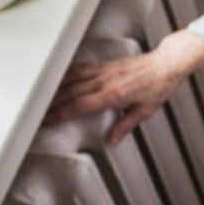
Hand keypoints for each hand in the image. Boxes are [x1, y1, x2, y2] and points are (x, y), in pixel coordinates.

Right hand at [45, 30, 203, 144]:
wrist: (166, 64)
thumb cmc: (158, 86)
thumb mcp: (145, 111)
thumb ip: (125, 126)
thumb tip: (112, 141)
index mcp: (114, 94)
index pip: (81, 105)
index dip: (62, 113)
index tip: (48, 120)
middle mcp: (105, 81)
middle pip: (71, 93)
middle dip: (52, 104)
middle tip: (37, 113)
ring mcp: (103, 71)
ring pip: (72, 79)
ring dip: (54, 88)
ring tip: (39, 97)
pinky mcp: (104, 64)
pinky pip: (80, 68)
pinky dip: (66, 74)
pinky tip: (57, 78)